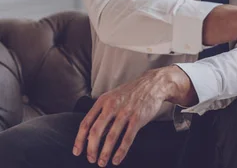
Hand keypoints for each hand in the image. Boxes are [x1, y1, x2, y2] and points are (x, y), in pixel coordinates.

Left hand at [72, 66, 193, 166]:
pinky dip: (121, 151)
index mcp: (103, 101)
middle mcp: (112, 106)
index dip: (79, 140)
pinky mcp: (138, 118)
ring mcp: (125, 112)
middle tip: (91, 159)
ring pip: (111, 137)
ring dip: (105, 153)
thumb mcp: (113, 97)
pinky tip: (117, 159)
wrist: (153, 84)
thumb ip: (103, 114)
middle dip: (91, 149)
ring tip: (102, 162)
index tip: (77, 151)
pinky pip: (127, 138)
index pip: (86, 123)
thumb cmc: (131, 92)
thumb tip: (93, 135)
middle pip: (95, 131)